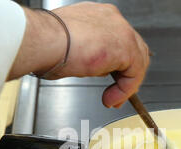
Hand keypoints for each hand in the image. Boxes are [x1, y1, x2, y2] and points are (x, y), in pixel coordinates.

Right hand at [8, 2, 149, 107]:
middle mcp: (112, 19)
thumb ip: (86, 54)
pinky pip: (134, 74)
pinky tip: (112, 98)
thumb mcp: (69, 47)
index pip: (119, 40)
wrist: (44, 41)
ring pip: (137, 62)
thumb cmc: (45, 43)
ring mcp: (121, 31)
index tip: (112, 82)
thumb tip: (89, 69)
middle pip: (134, 49)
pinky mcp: (125, 48)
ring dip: (126, 85)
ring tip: (113, 99)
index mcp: (98, 16)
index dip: (118, 64)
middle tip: (117, 93)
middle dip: (127, 74)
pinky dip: (125, 90)